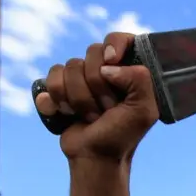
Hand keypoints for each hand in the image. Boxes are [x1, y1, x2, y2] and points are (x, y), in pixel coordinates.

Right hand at [35, 33, 158, 161]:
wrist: (95, 156)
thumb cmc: (122, 135)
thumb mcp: (144, 110)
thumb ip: (139, 80)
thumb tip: (108, 66)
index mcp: (128, 71)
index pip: (119, 38)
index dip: (114, 45)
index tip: (113, 60)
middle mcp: (105, 70)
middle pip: (91, 52)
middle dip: (97, 86)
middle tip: (107, 109)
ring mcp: (81, 79)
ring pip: (69, 67)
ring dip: (79, 98)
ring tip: (90, 116)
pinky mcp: (61, 89)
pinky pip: (50, 78)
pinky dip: (56, 99)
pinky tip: (66, 114)